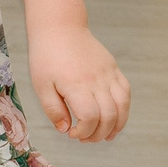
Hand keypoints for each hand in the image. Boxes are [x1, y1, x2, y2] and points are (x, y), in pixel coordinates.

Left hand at [25, 20, 129, 142]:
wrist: (60, 27)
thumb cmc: (46, 56)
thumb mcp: (41, 85)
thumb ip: (53, 110)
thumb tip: (66, 130)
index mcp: (76, 85)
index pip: (91, 118)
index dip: (84, 132)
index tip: (72, 133)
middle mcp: (96, 80)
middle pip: (109, 116)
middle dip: (98, 134)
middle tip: (85, 138)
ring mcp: (108, 73)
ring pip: (122, 106)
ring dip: (117, 125)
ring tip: (105, 135)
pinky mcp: (113, 68)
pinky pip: (126, 92)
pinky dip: (124, 109)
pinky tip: (115, 118)